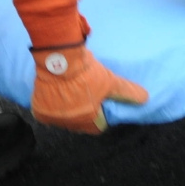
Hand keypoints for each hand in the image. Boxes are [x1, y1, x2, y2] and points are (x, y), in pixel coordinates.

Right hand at [30, 43, 146, 133]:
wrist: (58, 58)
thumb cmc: (86, 72)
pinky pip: (48, 113)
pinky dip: (52, 106)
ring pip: (64, 118)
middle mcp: (69, 123)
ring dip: (68, 110)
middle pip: (81, 123)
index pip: (98, 126)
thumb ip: (127, 93)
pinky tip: (58, 94)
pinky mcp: (39, 111)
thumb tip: (145, 99)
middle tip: (86, 96)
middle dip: (85, 113)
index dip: (102, 115)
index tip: (101, 104)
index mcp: (87, 120)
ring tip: (72, 93)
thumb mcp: (110, 81)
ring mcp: (53, 118)